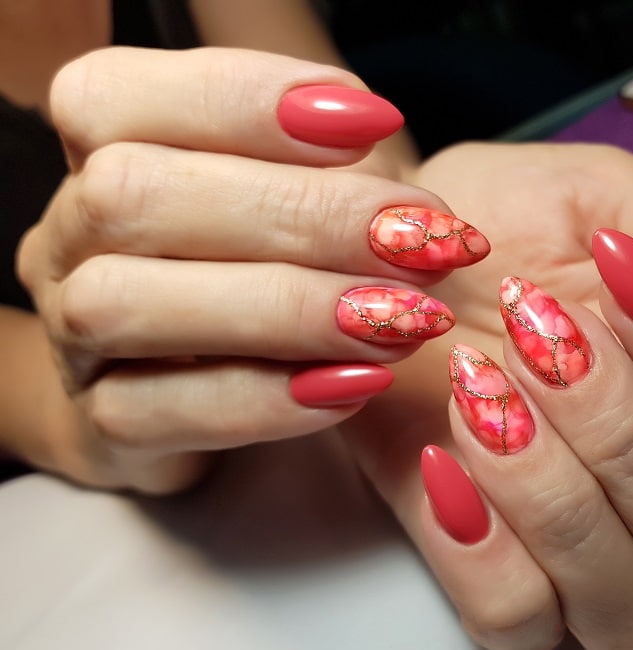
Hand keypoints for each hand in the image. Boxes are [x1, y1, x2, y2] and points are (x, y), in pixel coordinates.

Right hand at [14, 47, 488, 491]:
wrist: (215, 389)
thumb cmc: (268, 265)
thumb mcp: (294, 192)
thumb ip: (313, 157)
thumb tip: (368, 123)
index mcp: (103, 152)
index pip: (120, 97)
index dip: (247, 100)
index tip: (377, 123)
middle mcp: (69, 236)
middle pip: (133, 195)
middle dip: (300, 215)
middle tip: (419, 241)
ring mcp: (70, 337)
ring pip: (123, 304)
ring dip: (285, 310)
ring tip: (402, 319)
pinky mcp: (100, 425)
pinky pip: (147, 415)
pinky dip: (262, 400)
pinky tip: (354, 387)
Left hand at [341, 143, 632, 649]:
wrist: (381, 256)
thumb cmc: (503, 229)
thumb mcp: (607, 198)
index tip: (632, 280)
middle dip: (632, 437)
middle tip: (544, 335)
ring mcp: (589, 561)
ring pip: (632, 611)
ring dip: (556, 492)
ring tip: (481, 381)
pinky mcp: (496, 577)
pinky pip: (520, 622)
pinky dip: (482, 546)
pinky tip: (444, 453)